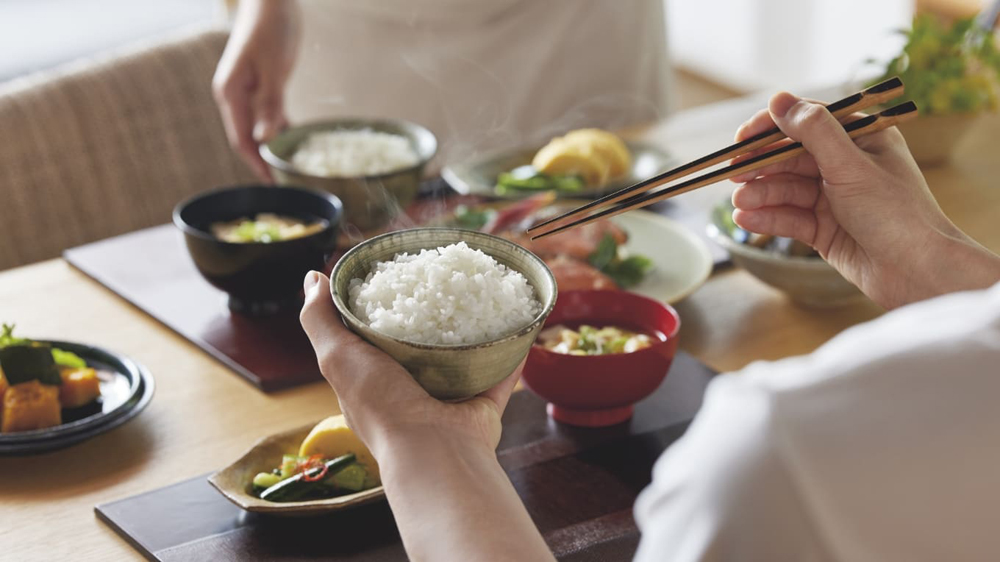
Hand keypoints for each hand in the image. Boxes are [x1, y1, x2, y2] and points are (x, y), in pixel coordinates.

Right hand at [212, 0, 300, 180]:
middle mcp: (232, 94)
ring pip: (255, 126)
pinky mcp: (256, 83)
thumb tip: (263, 140)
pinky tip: (291, 137)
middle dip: (262, 160)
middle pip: (245, 137)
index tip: (272, 184)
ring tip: (288, 166)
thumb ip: (269, 106)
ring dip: (270, 145)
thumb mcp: (275, 70)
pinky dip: (276, 126)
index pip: (240, 140)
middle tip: (284, 181)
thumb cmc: (272, 29)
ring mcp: (243, 89)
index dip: (256, 164)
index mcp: (230, 93)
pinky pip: (264, 113)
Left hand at [298, 271, 521, 458]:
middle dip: (431, 314)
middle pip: (421, 345)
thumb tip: (313, 277)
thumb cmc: (380, 405)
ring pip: (464, 358)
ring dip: (473, 331)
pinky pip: (501, 374)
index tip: (396, 273)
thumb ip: (320, 319)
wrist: (433, 451)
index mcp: (374, 382)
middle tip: (442, 278)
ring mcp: (449, 400)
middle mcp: (410, 392)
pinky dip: (511, 353)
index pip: (375, 337)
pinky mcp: (482, 406)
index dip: (383, 306)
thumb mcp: (336, 355)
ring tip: (480, 294)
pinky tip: (518, 325)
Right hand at [730, 92, 998, 307]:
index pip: (808, 123)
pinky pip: (790, 218)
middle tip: (732, 174)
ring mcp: (834, 199)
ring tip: (739, 203)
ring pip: (787, 190)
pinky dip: (768, 218)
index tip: (742, 139)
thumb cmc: (896, 214)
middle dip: (761, 167)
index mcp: (862, 140)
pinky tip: (747, 219)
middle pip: (791, 158)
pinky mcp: (825, 230)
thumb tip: (779, 99)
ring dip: (761, 194)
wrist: (917, 272)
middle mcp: (847, 166)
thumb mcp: (852, 166)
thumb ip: (814, 132)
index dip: (772, 128)